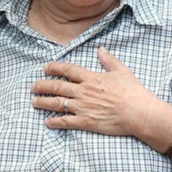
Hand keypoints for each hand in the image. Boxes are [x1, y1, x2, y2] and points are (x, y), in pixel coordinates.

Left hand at [31, 47, 157, 136]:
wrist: (139, 112)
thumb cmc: (133, 91)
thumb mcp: (121, 71)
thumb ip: (108, 60)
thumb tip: (100, 49)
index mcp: (91, 78)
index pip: (67, 71)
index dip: (54, 68)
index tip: (45, 68)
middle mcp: (83, 92)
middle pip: (57, 87)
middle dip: (42, 86)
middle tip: (33, 87)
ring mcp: (83, 107)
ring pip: (57, 104)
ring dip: (43, 102)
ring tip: (33, 102)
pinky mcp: (86, 122)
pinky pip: (65, 122)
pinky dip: (54, 122)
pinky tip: (46, 122)